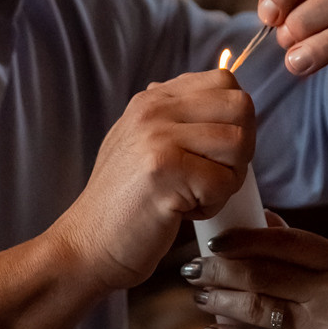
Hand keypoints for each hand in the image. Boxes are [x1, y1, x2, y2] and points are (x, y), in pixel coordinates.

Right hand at [55, 69, 255, 291]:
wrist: (86, 246)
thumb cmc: (125, 205)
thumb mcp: (145, 144)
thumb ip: (181, 121)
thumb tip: (233, 109)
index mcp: (153, 99)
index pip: (225, 81)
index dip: (235, 120)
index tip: (213, 152)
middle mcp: (154, 109)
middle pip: (240, 107)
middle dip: (241, 148)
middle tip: (211, 177)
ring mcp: (158, 136)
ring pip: (239, 144)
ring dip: (228, 180)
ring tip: (194, 196)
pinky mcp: (164, 169)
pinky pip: (224, 182)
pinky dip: (212, 206)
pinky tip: (181, 212)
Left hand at [183, 218, 327, 328]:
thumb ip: (307, 252)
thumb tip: (260, 222)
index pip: (288, 241)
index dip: (246, 238)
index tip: (216, 241)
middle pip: (265, 272)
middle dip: (220, 269)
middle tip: (194, 269)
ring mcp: (325, 328)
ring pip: (256, 305)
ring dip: (219, 300)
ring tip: (200, 296)